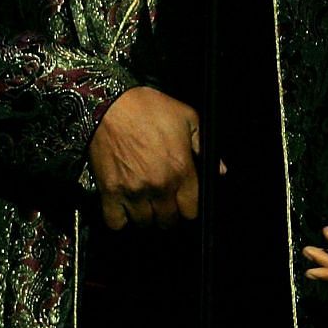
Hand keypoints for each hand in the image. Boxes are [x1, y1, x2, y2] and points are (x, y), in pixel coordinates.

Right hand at [87, 86, 202, 229]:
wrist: (107, 103)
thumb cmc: (146, 107)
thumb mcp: (187, 117)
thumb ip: (204, 145)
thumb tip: (219, 169)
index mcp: (181, 170)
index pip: (192, 211)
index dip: (187, 206)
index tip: (181, 200)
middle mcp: (159, 186)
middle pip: (168, 221)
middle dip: (167, 213)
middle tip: (161, 201)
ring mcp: (133, 191)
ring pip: (144, 223)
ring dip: (145, 216)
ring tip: (142, 203)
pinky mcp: (110, 190)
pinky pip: (115, 222)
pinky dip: (119, 219)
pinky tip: (122, 207)